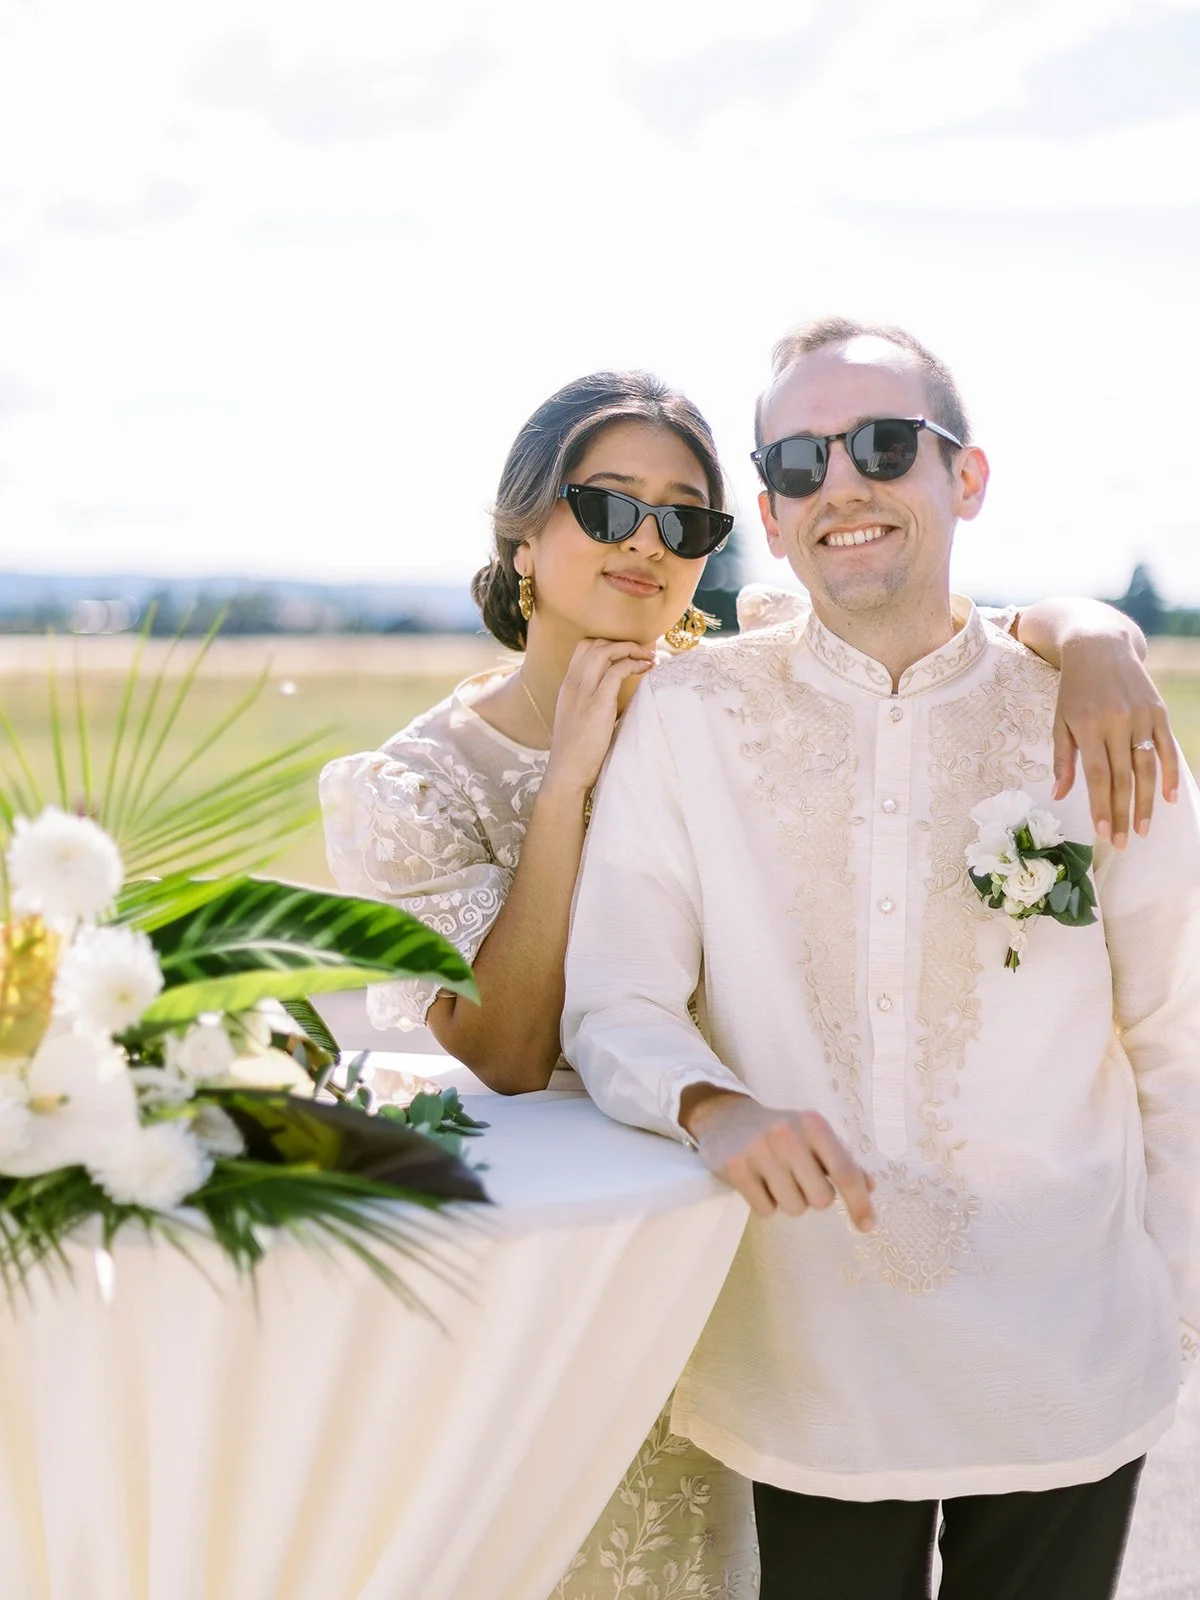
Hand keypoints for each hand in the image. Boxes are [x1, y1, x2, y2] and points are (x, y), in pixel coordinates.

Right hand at [540, 638, 654, 796]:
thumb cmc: (576, 754)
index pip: (583, 648)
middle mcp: (572, 684)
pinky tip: (648, 670)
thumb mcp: (579, 721)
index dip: (608, 643)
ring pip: (605, 651)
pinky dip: (634, 664)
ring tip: (650, 657)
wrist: (566, 774)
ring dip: (631, 649)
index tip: (629, 653)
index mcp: (567, 687)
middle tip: (644, 652)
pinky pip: (617, 671)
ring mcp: (583, 693)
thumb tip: (616, 701)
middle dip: (622, 642)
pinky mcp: (597, 704)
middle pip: (595, 643)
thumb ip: (592, 704)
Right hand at [682, 1089, 875, 1231]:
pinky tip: (757, 1181)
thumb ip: (842, 1160)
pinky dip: (765, 1203)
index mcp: (813, 1125)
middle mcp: (787, 1135)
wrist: (726, 1117)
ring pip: (794, 1208)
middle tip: (799, 1180)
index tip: (867, 1226)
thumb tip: (869, 1186)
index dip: (859, 1203)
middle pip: (821, 1200)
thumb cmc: (780, 1130)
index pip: (845, 1172)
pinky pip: (765, 1210)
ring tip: (776, 1178)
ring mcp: (759, 1151)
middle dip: (813, 1197)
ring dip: (789, 1201)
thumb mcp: (813, 1135)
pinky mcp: (736, 1168)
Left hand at [1052, 635, 1178, 848]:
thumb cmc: (1074, 690)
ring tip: (1142, 830)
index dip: (1102, 806)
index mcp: (1088, 727)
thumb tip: (1060, 796)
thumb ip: (1063, 759)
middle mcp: (1117, 722)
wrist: (1099, 647)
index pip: (1098, 776)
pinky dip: (1171, 774)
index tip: (1102, 833)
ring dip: (1147, 802)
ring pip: (1147, 768)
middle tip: (1122, 843)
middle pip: (1123, 778)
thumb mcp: (1060, 720)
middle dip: (1123, 814)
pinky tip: (1170, 799)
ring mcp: (1141, 717)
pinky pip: (1166, 749)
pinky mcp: (1158, 712)